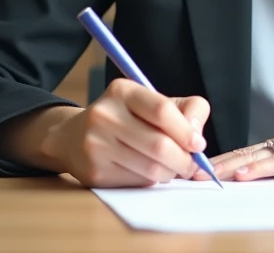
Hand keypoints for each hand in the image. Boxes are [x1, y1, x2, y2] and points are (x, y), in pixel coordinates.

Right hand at [44, 78, 210, 187]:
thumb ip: (187, 110)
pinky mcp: (94, 172)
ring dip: (170, 172)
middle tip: (191, 165)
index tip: (198, 144)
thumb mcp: (155, 102)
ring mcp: (96, 145)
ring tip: (173, 168)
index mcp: (122, 91)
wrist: (74, 138)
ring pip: (150, 168)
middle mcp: (105, 115)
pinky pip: (137, 182)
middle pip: (159, 145)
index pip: (161, 110)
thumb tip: (197, 138)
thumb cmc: (128, 118)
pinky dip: (152, 181)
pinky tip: (150, 172)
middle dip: (184, 160)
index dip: (186, 131)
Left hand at [200, 106, 273, 181]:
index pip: (245, 152)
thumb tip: (270, 180)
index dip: (219, 161)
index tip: (193, 169)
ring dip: (225, 167)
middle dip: (211, 165)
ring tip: (199, 176)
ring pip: (254, 157)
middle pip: (242, 153)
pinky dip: (257, 168)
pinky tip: (241, 174)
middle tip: (182, 173)